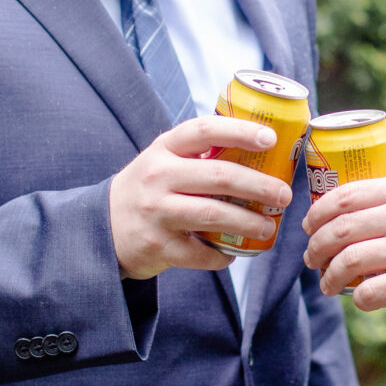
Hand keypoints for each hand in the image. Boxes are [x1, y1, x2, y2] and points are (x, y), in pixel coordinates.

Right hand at [108, 118, 295, 278]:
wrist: (102, 227)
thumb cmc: (149, 188)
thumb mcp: (163, 160)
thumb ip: (199, 154)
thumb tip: (262, 150)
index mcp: (163, 149)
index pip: (204, 130)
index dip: (239, 131)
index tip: (270, 137)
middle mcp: (157, 176)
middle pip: (219, 176)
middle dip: (259, 186)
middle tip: (283, 194)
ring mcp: (156, 212)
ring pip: (214, 215)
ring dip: (249, 223)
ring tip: (269, 227)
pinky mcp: (157, 246)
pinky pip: (200, 253)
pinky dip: (222, 256)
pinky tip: (235, 253)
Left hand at [303, 174, 385, 316]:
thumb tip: (352, 217)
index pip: (344, 195)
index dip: (317, 213)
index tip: (309, 227)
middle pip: (338, 228)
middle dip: (316, 247)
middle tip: (312, 259)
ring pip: (346, 261)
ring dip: (328, 276)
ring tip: (327, 284)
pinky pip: (368, 293)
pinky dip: (356, 299)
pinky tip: (360, 300)